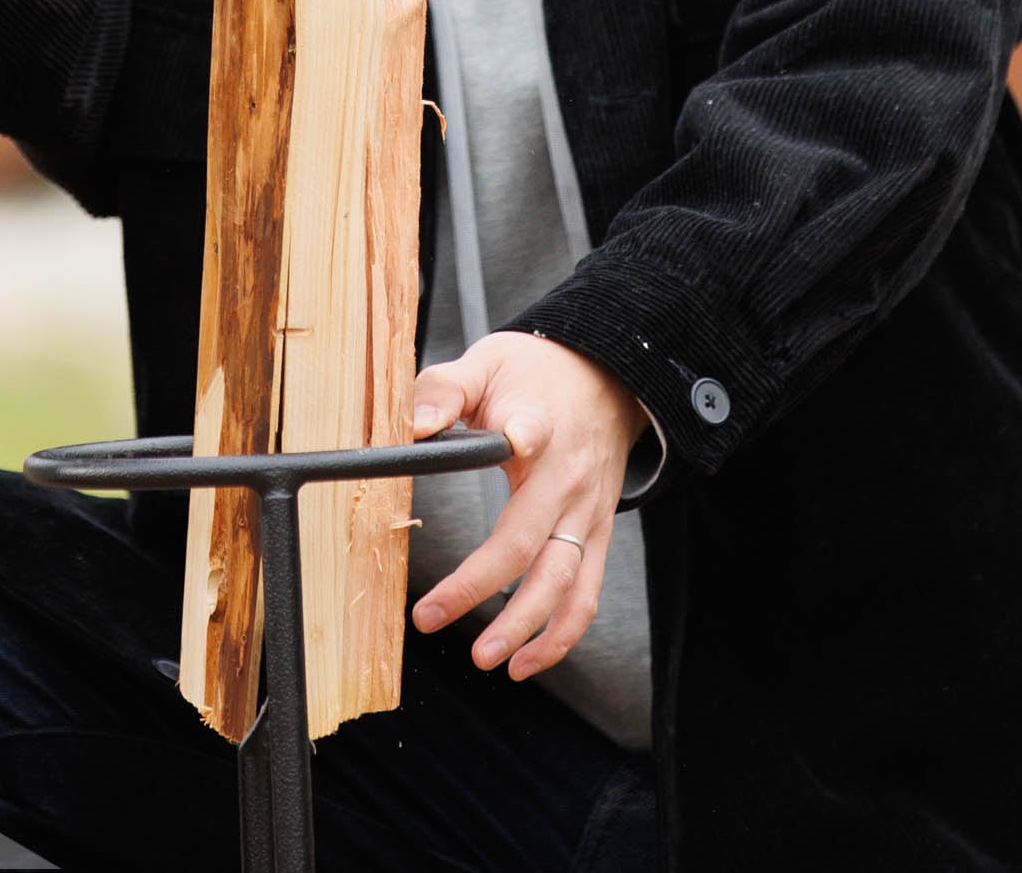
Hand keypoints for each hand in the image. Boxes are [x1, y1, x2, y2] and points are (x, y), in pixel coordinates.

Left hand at [407, 332, 645, 680]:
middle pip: (531, 542)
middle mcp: (567, 478)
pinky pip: (586, 593)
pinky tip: (528, 660)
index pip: (532, 431)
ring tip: (488, 658)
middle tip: (433, 616)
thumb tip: (414, 424)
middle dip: (482, 588)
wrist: (607, 378)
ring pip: (565, 582)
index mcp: (539, 426)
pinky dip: (563, 634)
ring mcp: (587, 512)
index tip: (511, 439)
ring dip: (528, 627)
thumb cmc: (538, 375)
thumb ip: (445, 389)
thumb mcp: (488, 362)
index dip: (522, 436)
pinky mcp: (596, 533)